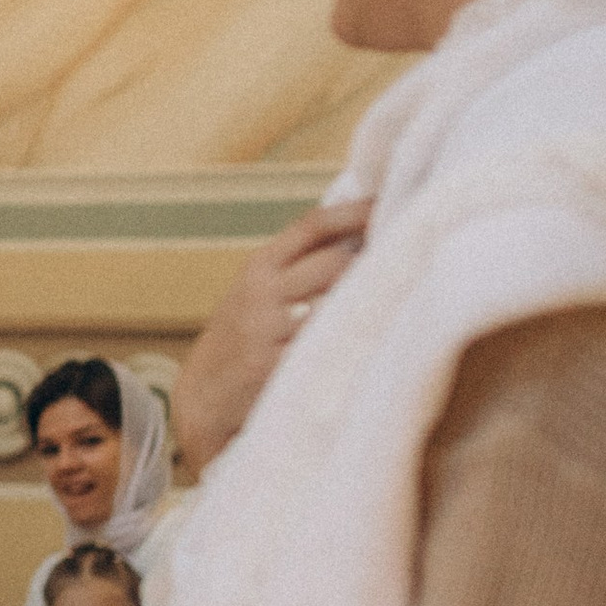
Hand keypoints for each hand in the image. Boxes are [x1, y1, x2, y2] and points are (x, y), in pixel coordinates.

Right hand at [174, 199, 370, 468]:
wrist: (202, 400)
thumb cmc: (239, 341)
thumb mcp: (254, 293)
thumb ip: (295, 266)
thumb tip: (360, 235)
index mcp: (258, 267)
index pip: (313, 226)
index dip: (355, 212)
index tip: (389, 205)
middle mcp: (261, 293)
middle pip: (335, 262)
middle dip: (372, 264)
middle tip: (403, 267)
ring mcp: (267, 331)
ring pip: (336, 303)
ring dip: (369, 303)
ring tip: (396, 304)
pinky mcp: (274, 367)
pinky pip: (326, 345)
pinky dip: (352, 341)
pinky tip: (370, 343)